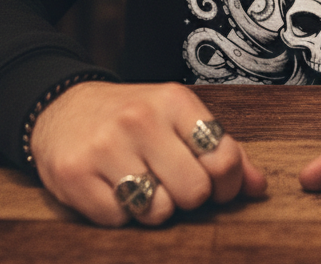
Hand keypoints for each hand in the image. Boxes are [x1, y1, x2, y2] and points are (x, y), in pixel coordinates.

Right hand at [29, 80, 266, 225]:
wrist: (61, 107)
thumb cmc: (132, 117)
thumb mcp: (178, 118)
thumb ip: (224, 151)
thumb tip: (259, 187)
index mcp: (174, 100)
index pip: (223, 158)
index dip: (225, 184)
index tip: (213, 183)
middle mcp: (141, 119)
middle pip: (194, 191)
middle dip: (187, 197)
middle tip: (170, 182)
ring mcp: (106, 146)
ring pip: (158, 211)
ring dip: (153, 207)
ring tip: (140, 182)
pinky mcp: (75, 175)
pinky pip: (118, 220)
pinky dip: (119, 213)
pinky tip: (110, 187)